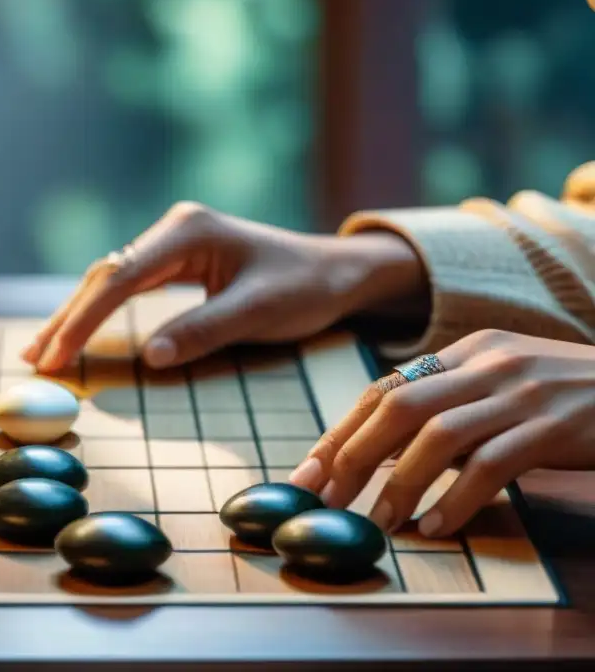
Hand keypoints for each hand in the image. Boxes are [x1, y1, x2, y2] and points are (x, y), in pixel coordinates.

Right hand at [23, 202, 427, 372]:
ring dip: (75, 316)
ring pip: (108, 280)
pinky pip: (125, 287)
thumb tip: (151, 357)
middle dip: (67, 319)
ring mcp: (171, 242)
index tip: (57, 357)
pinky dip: (97, 312)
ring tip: (39, 352)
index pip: (120, 279)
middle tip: (33, 361)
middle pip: (104, 275)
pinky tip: (74, 332)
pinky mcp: (175, 259)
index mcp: (188, 231)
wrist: (336, 271)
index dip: (84, 320)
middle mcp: (172, 229)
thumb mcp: (259, 312)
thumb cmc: (305, 288)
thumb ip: (204, 330)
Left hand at [289, 329, 594, 536]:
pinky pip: (491, 464)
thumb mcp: (502, 387)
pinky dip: (457, 499)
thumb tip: (383, 454)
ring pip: (438, 435)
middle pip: (397, 406)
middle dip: (352, 456)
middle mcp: (487, 364)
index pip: (384, 389)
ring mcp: (522, 392)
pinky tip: (437, 526)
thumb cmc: (570, 398)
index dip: (341, 432)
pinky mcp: (555, 425)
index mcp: (466, 352)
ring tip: (377, 522)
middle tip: (326, 500)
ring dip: (398, 483)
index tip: (309, 472)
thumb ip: (448, 409)